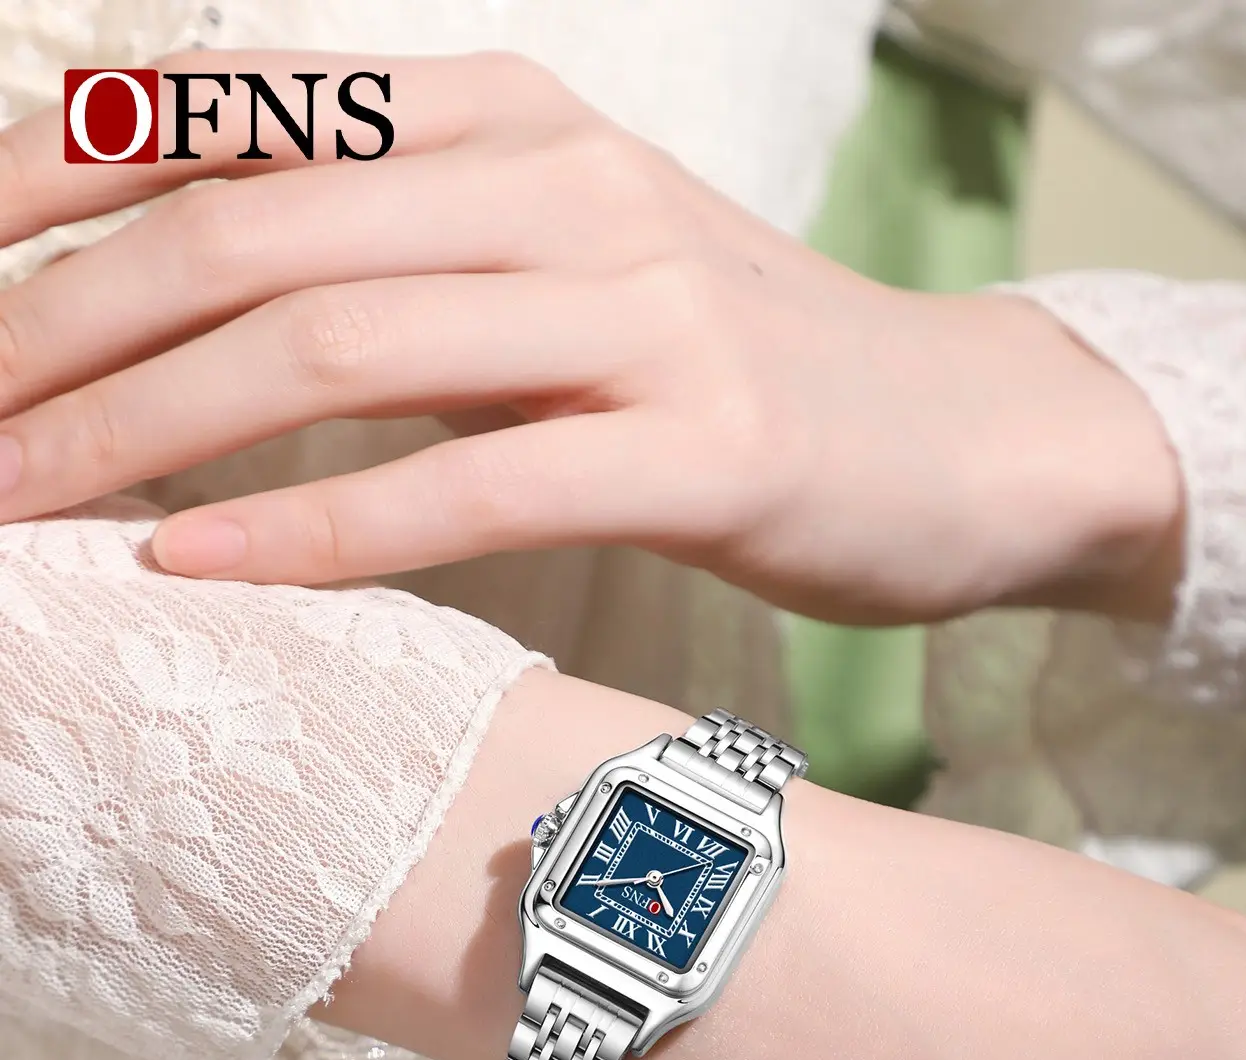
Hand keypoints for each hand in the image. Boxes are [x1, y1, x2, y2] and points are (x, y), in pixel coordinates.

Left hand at [0, 51, 1180, 622]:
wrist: (964, 435)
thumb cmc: (736, 370)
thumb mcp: (556, 270)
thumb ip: (397, 258)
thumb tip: (195, 300)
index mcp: (505, 117)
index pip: (227, 124)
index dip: (47, 197)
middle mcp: (560, 179)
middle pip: (248, 231)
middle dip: (54, 334)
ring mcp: (640, 307)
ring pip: (335, 340)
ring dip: (141, 430)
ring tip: (7, 510)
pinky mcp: (705, 443)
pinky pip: (471, 480)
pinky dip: (316, 527)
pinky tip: (191, 569)